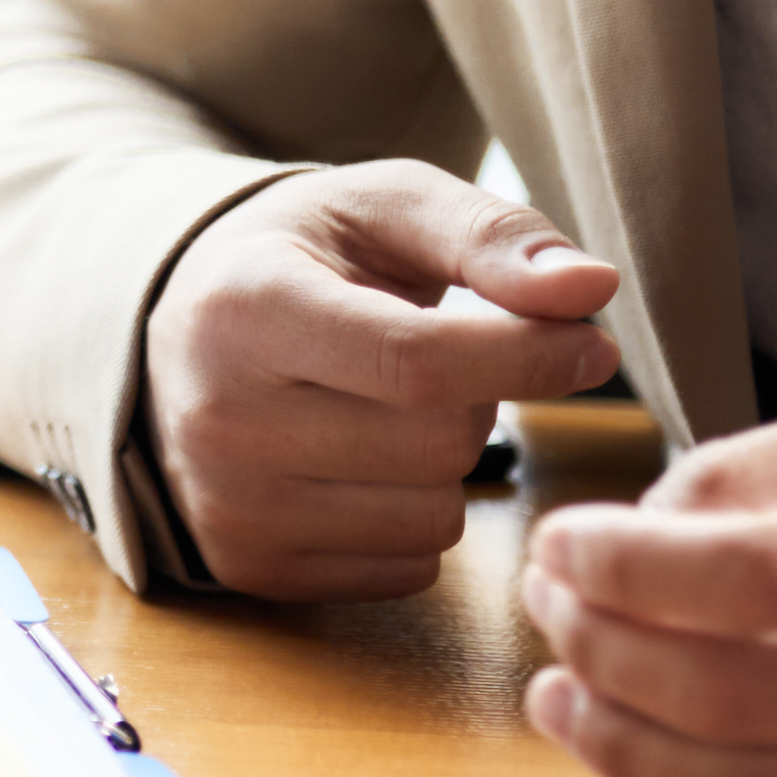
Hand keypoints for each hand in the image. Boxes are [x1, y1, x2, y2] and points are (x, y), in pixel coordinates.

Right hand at [138, 163, 625, 600]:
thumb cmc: (306, 257)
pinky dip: (414, 519)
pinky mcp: (249, 565)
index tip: (590, 344)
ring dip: (449, 467)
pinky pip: (407, 570)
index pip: (418, 360)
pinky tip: (365, 463)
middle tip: (440, 361)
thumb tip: (591, 290)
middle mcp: (220, 416)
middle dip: (478, 402)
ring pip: (433, 518)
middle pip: (438, 446)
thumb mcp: (386, 207)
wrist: (184, 332)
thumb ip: (491, 236)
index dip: (528, 357)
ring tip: (392, 409)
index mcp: (247, 305)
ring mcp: (229, 504)